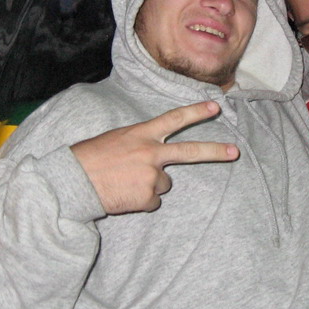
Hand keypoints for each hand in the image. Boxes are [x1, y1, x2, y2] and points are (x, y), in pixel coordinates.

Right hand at [69, 101, 238, 214]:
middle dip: (215, 151)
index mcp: (141, 134)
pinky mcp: (147, 197)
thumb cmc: (90, 159)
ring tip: (124, 182)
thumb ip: (140, 144)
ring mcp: (151, 175)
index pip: (173, 119)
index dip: (195, 112)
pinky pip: (152, 202)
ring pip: (164, 184)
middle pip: (189, 151)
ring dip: (148, 186)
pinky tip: (123, 195)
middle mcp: (150, 152)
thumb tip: (155, 160)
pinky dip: (140, 201)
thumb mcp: (116, 140)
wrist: (73, 181)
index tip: (215, 107)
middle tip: (235, 152)